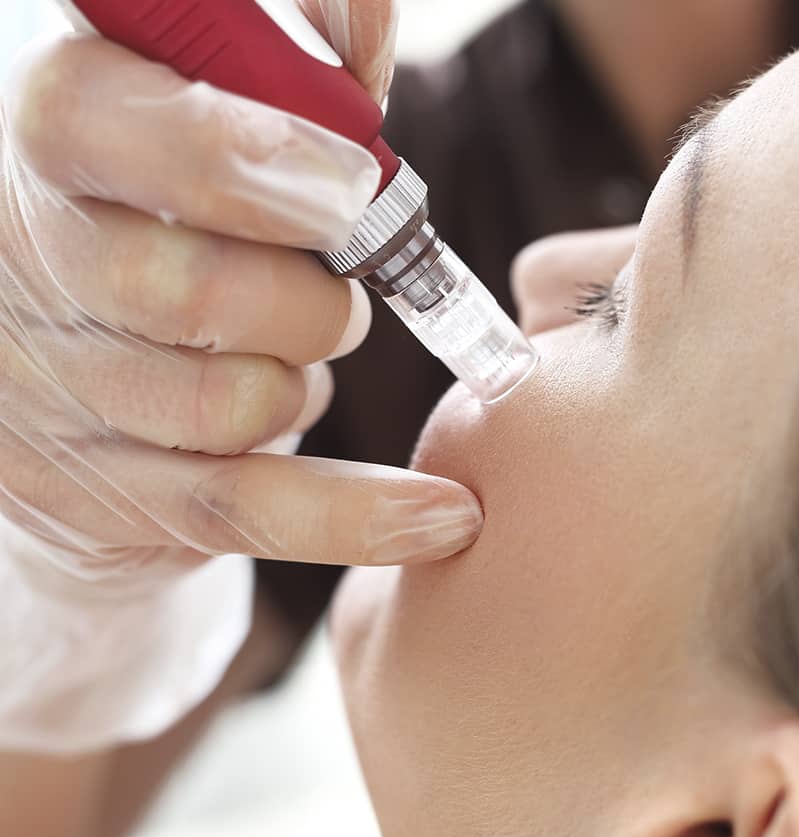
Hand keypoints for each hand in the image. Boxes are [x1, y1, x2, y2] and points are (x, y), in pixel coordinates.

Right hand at [0, 13, 480, 593]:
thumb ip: (299, 71)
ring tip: (293, 349)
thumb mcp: (225, 121)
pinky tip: (446, 516)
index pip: (109, 126)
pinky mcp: (100, 496)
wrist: (92, 370)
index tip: (349, 184)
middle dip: (309, 293)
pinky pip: (246, 511)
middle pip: (190, 291)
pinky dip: (359, 513)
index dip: (245, 157)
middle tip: (335, 273)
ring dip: (305, 377)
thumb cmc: (189, 221)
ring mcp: (48, 396)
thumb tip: (367, 20)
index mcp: (56, 142)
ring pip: (230, 404)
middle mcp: (24, 267)